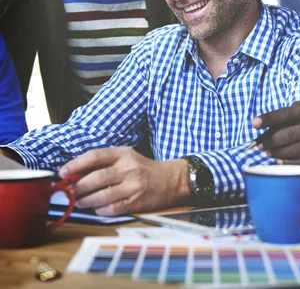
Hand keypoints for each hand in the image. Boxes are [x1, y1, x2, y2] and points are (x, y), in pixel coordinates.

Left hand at [58, 147, 190, 215]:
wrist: (171, 180)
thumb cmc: (144, 169)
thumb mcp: (127, 158)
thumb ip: (104, 163)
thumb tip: (75, 174)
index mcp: (123, 154)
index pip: (94, 156)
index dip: (75, 165)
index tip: (63, 173)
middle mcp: (128, 168)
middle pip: (94, 179)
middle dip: (77, 188)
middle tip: (70, 192)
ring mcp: (133, 186)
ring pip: (100, 196)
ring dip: (85, 201)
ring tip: (80, 202)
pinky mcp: (136, 202)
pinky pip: (110, 209)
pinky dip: (99, 210)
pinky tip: (97, 208)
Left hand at [252, 100, 299, 164]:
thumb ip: (294, 111)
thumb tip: (274, 123)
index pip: (285, 114)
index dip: (268, 119)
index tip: (254, 123)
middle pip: (287, 135)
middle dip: (270, 141)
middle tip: (260, 145)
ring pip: (294, 149)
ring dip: (277, 152)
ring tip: (268, 152)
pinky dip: (290, 162)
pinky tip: (281, 161)